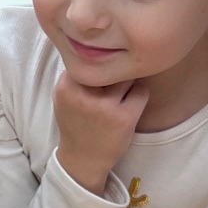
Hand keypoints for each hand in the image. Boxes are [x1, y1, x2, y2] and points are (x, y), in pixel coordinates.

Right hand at [51, 70, 146, 194]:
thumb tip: (103, 47)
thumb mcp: (65, 97)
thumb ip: (77, 74)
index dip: (97, 64)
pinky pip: (141, 91)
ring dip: (128, 83)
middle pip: (109, 64)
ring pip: (127, 76)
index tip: (99, 76)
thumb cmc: (77, 123)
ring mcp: (105, 107)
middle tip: (111, 87)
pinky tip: (129, 106)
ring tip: (120, 96)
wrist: (83, 160)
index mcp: (66, 87)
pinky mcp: (125, 118)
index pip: (89, 58)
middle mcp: (84, 95)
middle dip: (113, 72)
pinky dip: (138, 96)